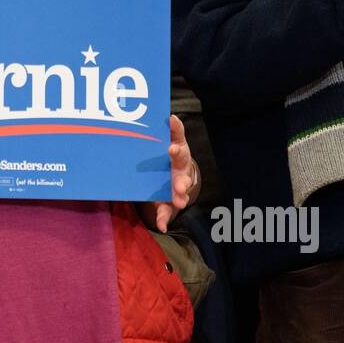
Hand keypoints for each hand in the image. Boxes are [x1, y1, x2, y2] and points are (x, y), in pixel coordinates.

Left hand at [138, 115, 198, 232]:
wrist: (175, 173)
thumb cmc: (170, 154)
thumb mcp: (173, 139)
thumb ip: (174, 130)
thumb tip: (171, 117)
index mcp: (178, 156)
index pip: (179, 151)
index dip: (176, 150)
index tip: (171, 149)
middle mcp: (180, 173)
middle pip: (182, 177)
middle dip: (182, 182)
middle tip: (180, 185)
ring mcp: (176, 188)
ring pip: (179, 195)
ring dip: (178, 199)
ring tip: (178, 203)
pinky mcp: (168, 202)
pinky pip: (166, 211)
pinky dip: (164, 219)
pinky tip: (161, 226)